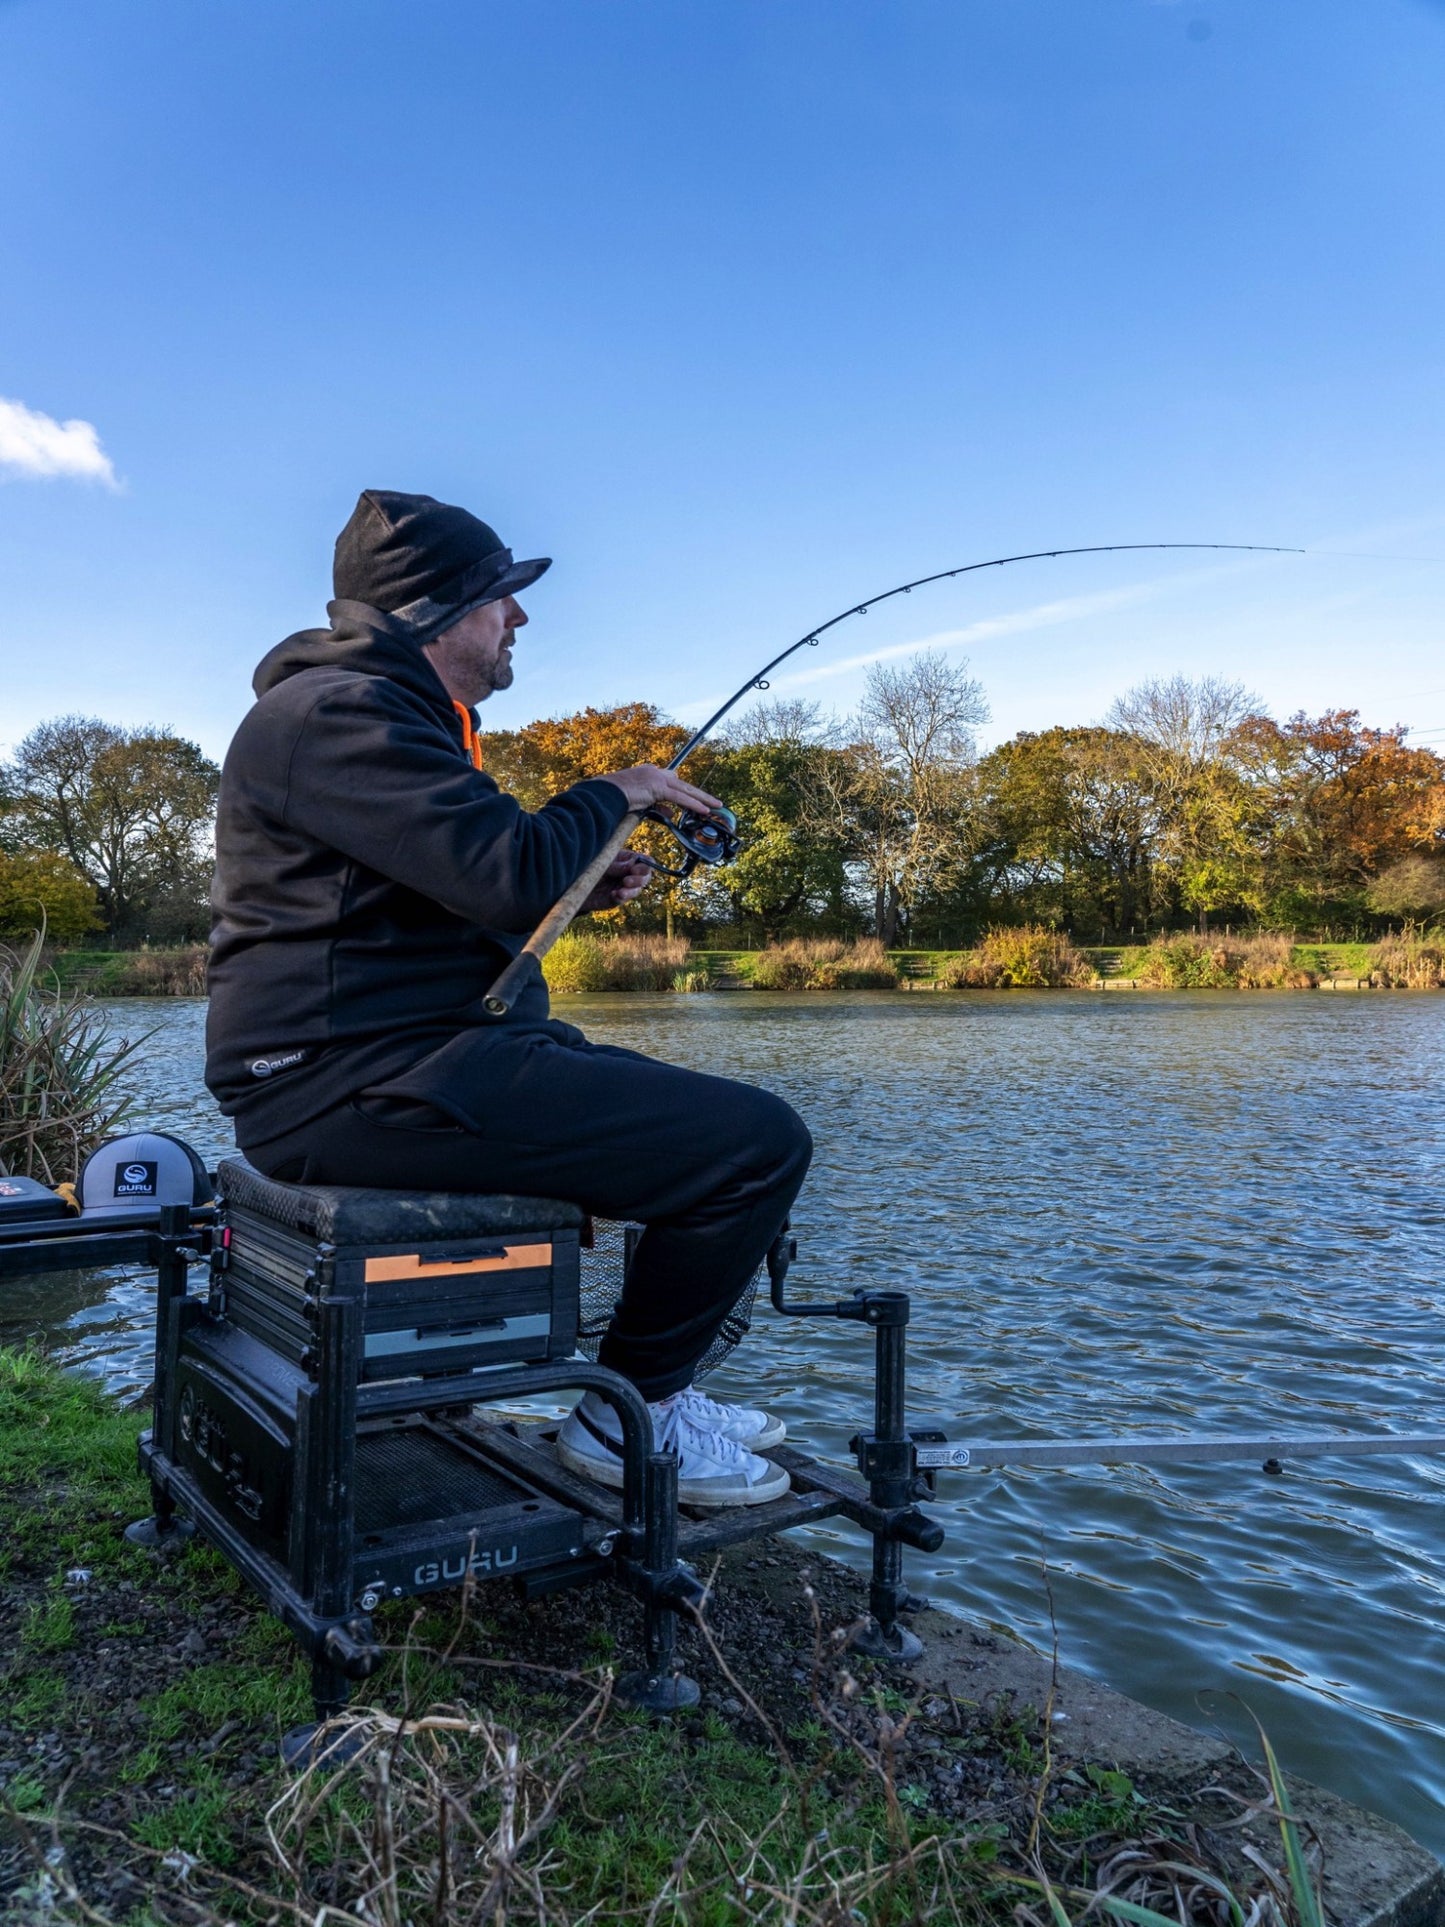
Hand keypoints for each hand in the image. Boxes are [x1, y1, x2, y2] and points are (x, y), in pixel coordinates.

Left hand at [580, 852, 654, 913]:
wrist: (572, 882)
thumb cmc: (588, 865)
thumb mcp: (602, 862)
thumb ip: (617, 865)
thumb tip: (633, 865)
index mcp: (628, 859)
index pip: (645, 861)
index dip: (644, 866)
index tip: (634, 869)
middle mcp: (629, 873)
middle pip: (645, 877)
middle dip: (639, 880)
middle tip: (626, 881)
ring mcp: (624, 887)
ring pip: (637, 890)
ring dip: (631, 891)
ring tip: (620, 891)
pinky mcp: (616, 899)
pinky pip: (622, 899)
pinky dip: (620, 897)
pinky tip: (613, 894)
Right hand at [598, 763, 722, 815]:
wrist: (605, 794)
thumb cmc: (613, 798)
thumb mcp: (638, 802)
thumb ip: (655, 806)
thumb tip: (670, 812)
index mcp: (648, 773)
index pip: (670, 781)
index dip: (683, 791)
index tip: (692, 796)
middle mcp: (654, 772)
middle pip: (682, 784)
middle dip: (699, 794)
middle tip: (713, 801)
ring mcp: (657, 778)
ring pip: (685, 790)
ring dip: (702, 799)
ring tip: (716, 805)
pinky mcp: (658, 787)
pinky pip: (680, 797)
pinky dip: (693, 804)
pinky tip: (704, 810)